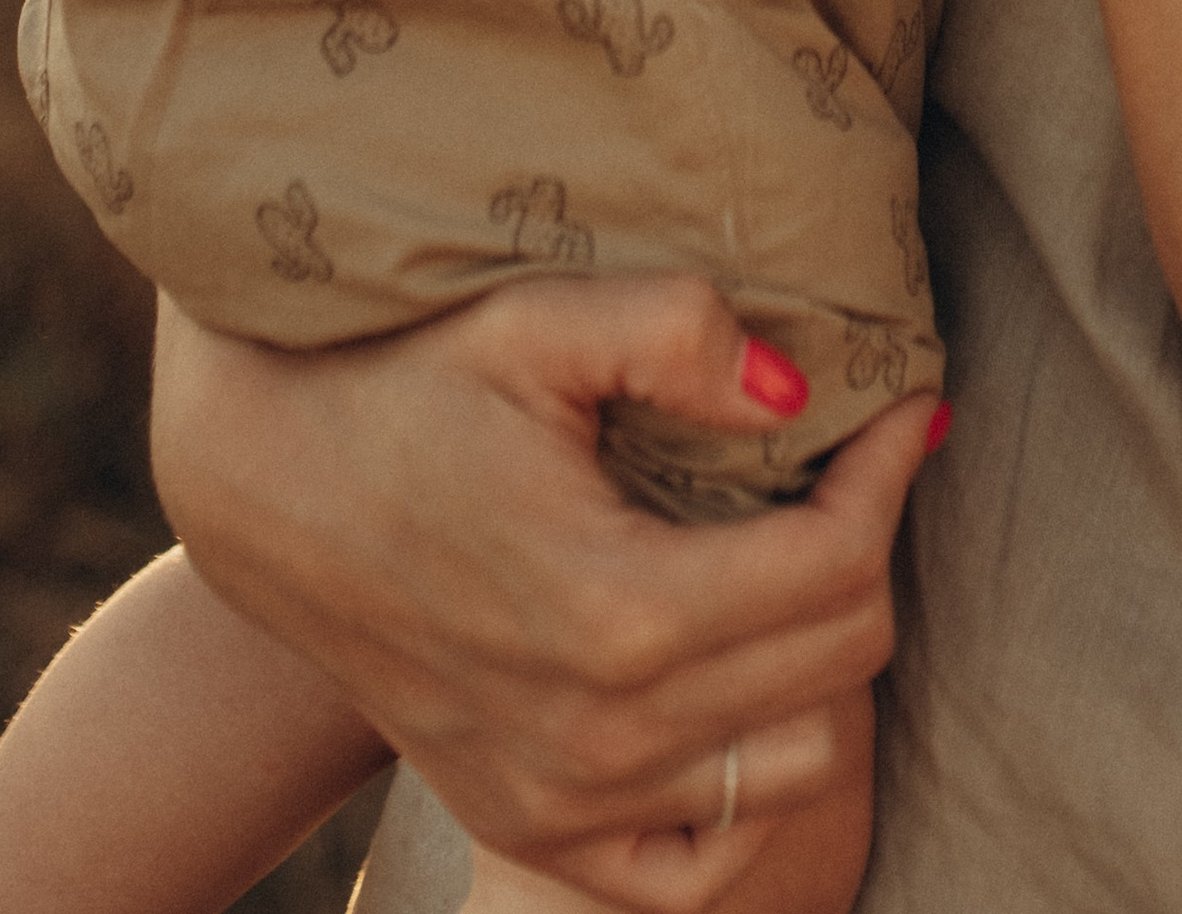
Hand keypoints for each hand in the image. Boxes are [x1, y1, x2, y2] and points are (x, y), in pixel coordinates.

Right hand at [149, 281, 935, 911]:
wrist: (270, 487)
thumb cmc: (409, 382)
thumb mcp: (534, 322)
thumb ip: (673, 333)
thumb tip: (799, 390)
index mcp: (616, 610)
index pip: (838, 562)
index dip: (893, 469)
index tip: (911, 403)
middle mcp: (599, 735)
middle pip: (838, 659)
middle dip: (872, 545)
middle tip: (857, 460)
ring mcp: (562, 802)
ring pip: (795, 756)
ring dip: (822, 657)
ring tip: (798, 552)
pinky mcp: (527, 831)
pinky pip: (694, 860)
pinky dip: (743, 784)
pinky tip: (740, 683)